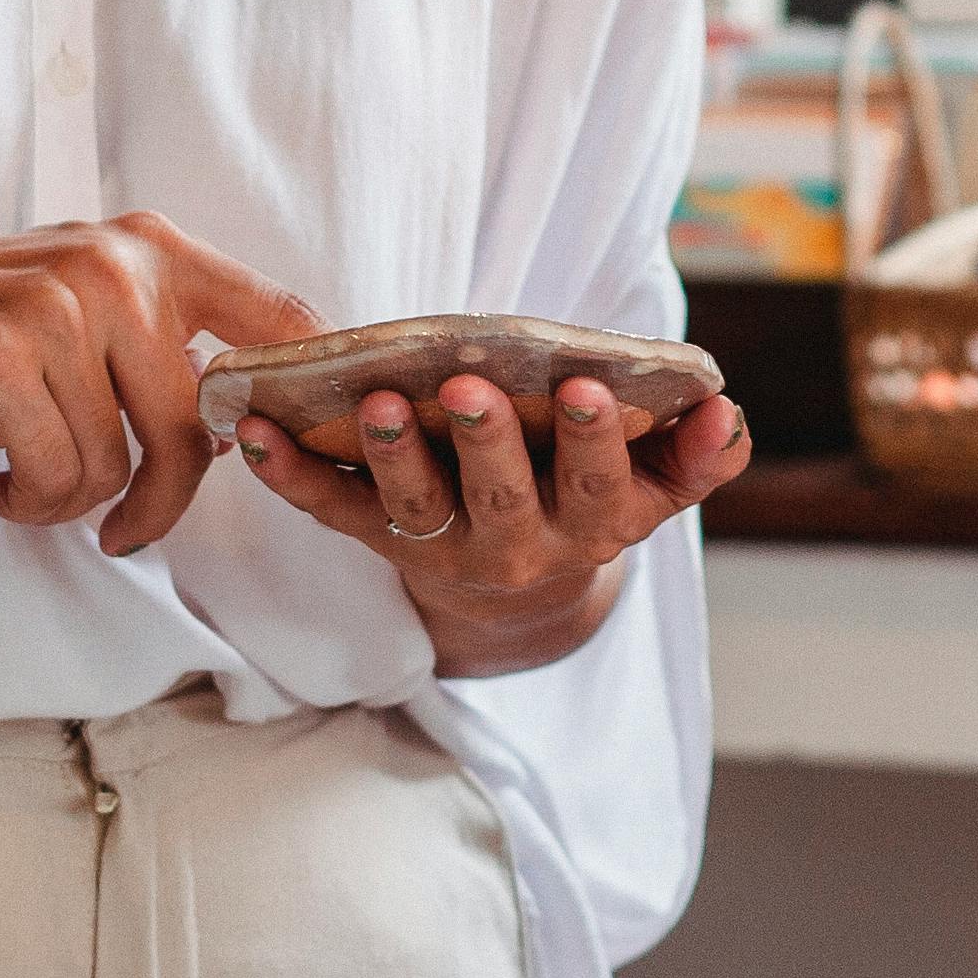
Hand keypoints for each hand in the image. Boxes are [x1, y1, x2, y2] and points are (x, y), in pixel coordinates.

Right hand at [0, 214, 321, 554]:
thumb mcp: (85, 290)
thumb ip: (166, 335)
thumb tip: (248, 421)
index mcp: (153, 248)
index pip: (283, 319)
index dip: (308, 399)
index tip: (295, 453)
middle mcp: (114, 268)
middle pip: (197, 428)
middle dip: (166, 499)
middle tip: (128, 529)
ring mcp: (54, 311)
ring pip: (117, 464)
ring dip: (76, 500)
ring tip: (32, 480)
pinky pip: (57, 477)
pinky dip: (33, 502)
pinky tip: (0, 486)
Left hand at [232, 372, 755, 665]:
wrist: (517, 587)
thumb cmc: (588, 496)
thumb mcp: (654, 486)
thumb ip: (697, 455)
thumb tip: (723, 412)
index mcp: (590, 526)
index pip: (601, 488)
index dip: (598, 442)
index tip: (588, 389)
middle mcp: (516, 548)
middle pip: (503, 500)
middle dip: (488, 444)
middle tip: (470, 390)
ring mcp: (440, 546)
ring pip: (414, 507)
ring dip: (393, 454)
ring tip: (376, 402)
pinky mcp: (377, 539)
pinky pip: (328, 511)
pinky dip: (285, 474)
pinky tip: (254, 429)